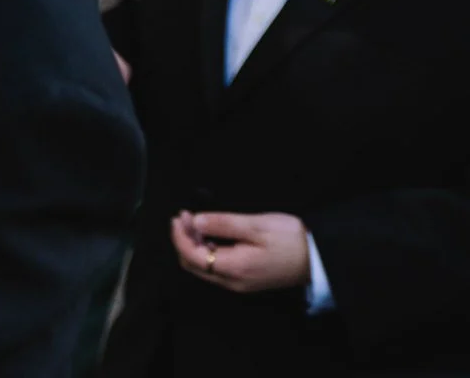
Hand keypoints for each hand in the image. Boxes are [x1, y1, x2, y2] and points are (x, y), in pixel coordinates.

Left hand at [172, 209, 311, 293]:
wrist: (321, 259)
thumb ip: (222, 224)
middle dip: (184, 240)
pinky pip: (218, 268)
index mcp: (234, 268)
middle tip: (184, 217)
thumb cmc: (292, 240)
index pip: (191, 256)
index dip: (179, 235)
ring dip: (195, 245)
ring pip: (205, 267)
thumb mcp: (256, 225)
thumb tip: (195, 222)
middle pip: (193, 265)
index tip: (179, 216)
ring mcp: (241, 283)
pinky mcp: (248, 280)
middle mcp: (234, 282)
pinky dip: (209, 251)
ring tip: (195, 221)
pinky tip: (212, 234)